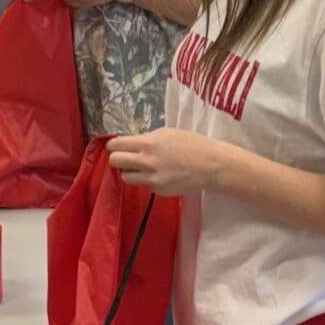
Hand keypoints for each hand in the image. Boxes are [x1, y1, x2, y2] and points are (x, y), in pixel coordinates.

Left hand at [105, 128, 234, 195]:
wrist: (211, 165)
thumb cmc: (191, 144)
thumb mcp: (167, 133)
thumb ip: (147, 139)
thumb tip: (130, 143)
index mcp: (148, 143)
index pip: (116, 145)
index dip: (113, 145)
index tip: (116, 146)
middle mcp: (146, 162)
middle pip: (114, 162)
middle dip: (118, 158)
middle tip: (126, 157)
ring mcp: (152, 179)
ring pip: (125, 177)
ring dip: (130, 171)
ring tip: (143, 167)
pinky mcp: (158, 190)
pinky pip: (143, 185)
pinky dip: (147, 180)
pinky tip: (161, 174)